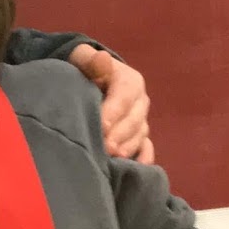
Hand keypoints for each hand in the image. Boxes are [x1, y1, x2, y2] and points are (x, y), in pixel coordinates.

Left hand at [68, 44, 153, 163]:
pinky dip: (142, 159)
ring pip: (139, 136)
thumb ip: (91, 60)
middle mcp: (140, 102)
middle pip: (134, 120)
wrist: (86, 81)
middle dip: (120, 135)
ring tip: (112, 159)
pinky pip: (146, 149)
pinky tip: (132, 170)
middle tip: (105, 148)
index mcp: (130, 81)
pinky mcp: (139, 137)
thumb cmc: (83, 69)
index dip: (114, 112)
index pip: (125, 97)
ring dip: (127, 148)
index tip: (102, 126)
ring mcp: (141, 121)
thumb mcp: (83, 58)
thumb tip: (102, 59)